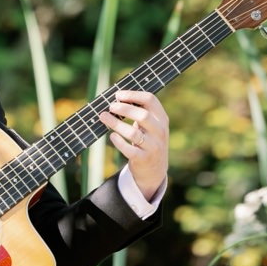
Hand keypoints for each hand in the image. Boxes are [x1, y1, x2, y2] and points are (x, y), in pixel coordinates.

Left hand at [100, 88, 168, 202]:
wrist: (155, 170)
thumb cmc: (148, 141)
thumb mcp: (152, 126)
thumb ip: (142, 112)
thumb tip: (117, 98)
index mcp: (162, 119)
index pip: (150, 100)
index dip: (133, 95)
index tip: (118, 94)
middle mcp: (160, 132)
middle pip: (143, 115)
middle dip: (124, 109)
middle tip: (110, 106)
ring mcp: (153, 146)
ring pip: (133, 132)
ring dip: (116, 123)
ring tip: (103, 116)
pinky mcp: (143, 159)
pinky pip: (129, 149)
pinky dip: (119, 142)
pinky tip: (112, 136)